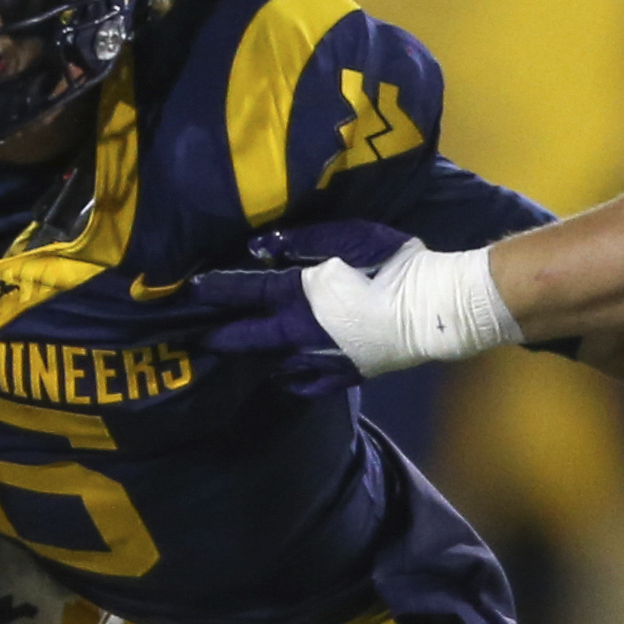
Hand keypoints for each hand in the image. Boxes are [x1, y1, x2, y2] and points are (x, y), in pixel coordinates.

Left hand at [190, 220, 423, 396]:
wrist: (434, 309)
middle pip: (247, 337)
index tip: (190, 291)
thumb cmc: (392, 264)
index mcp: (298, 295)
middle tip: (195, 339)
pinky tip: (280, 377)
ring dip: (250, 360)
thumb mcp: (347, 238)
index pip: (245, 291)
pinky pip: (305, 385)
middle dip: (218, 337)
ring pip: (272, 364)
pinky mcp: (343, 375)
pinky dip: (287, 381)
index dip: (215, 290)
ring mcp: (320, 360)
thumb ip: (301, 242)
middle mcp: (299, 333)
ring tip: (231, 359)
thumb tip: (260, 248)